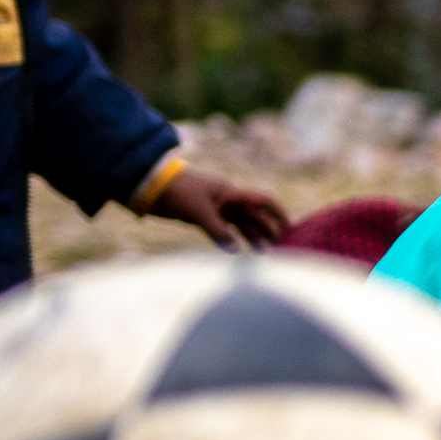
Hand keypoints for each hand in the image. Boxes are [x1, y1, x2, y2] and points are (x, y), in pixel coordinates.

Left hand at [145, 167, 288, 249]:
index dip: (279, 214)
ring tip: (266, 254)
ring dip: (254, 238)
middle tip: (281, 249)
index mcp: (231, 193)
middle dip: (269, 231)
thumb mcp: (198, 211)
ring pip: (242, 224)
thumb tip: (235, 251)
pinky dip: (235, 239)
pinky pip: (226, 229)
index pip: (264, 202)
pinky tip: (240, 250)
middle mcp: (228, 201)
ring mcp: (217, 208)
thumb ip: (217, 231)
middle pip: (256, 216)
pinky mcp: (205, 217)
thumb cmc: (176, 191)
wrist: (149, 185)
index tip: (291, 229)